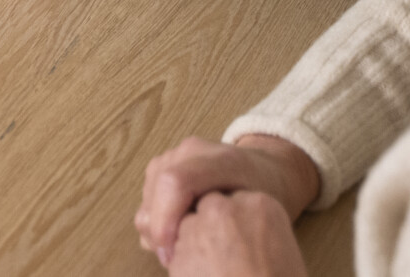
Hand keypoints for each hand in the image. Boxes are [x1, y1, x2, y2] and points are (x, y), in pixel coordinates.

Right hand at [138, 136, 320, 266]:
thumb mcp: (260, 212)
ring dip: (156, 229)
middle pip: (155, 192)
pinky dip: (155, 222)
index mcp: (220, 159)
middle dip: (159, 232)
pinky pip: (145, 198)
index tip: (170, 254)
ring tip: (182, 245)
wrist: (264, 169)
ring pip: (146, 198)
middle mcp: (190, 150)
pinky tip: (177, 232)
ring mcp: (173, 155)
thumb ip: (229, 223)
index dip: (165, 219)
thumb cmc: (264, 194)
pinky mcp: (161, 165)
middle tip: (176, 260)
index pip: (175, 182)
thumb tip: (193, 250)